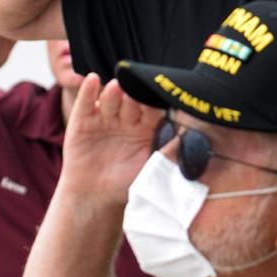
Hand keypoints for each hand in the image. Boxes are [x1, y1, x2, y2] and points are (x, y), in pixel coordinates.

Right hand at [56, 75, 161, 208]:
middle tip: (136, 92)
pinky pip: (86, 104)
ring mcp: (105, 118)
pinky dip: (88, 91)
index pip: (152, 110)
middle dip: (134, 97)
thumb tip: (194, 138)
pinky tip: (91, 79)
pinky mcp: (83, 122)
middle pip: (131, 103)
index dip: (154, 105)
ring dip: (113, 93)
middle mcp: (127, 119)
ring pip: (110, 101)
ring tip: (116, 87)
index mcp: (146, 127)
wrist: (94, 197)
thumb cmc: (126, 183)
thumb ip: (169, 151)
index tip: (158, 97)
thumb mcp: (150, 168)